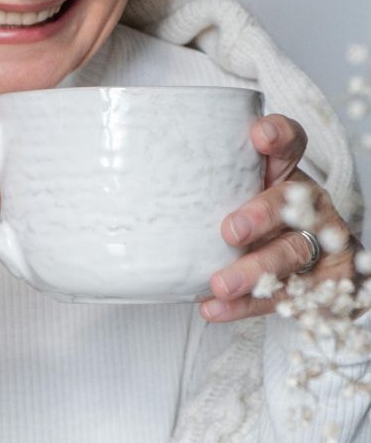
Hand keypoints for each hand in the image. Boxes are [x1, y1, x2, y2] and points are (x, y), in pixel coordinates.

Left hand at [201, 112, 362, 321]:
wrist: (309, 273)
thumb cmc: (250, 223)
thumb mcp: (225, 199)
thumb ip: (196, 188)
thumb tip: (120, 188)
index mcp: (283, 177)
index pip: (290, 146)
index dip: (279, 136)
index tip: (259, 135)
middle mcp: (305, 206)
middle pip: (290, 202)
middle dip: (262, 214)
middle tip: (230, 231)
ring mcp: (317, 243)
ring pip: (291, 253)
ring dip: (255, 269)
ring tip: (220, 284)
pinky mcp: (322, 282)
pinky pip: (285, 295)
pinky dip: (247, 305)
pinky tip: (215, 308)